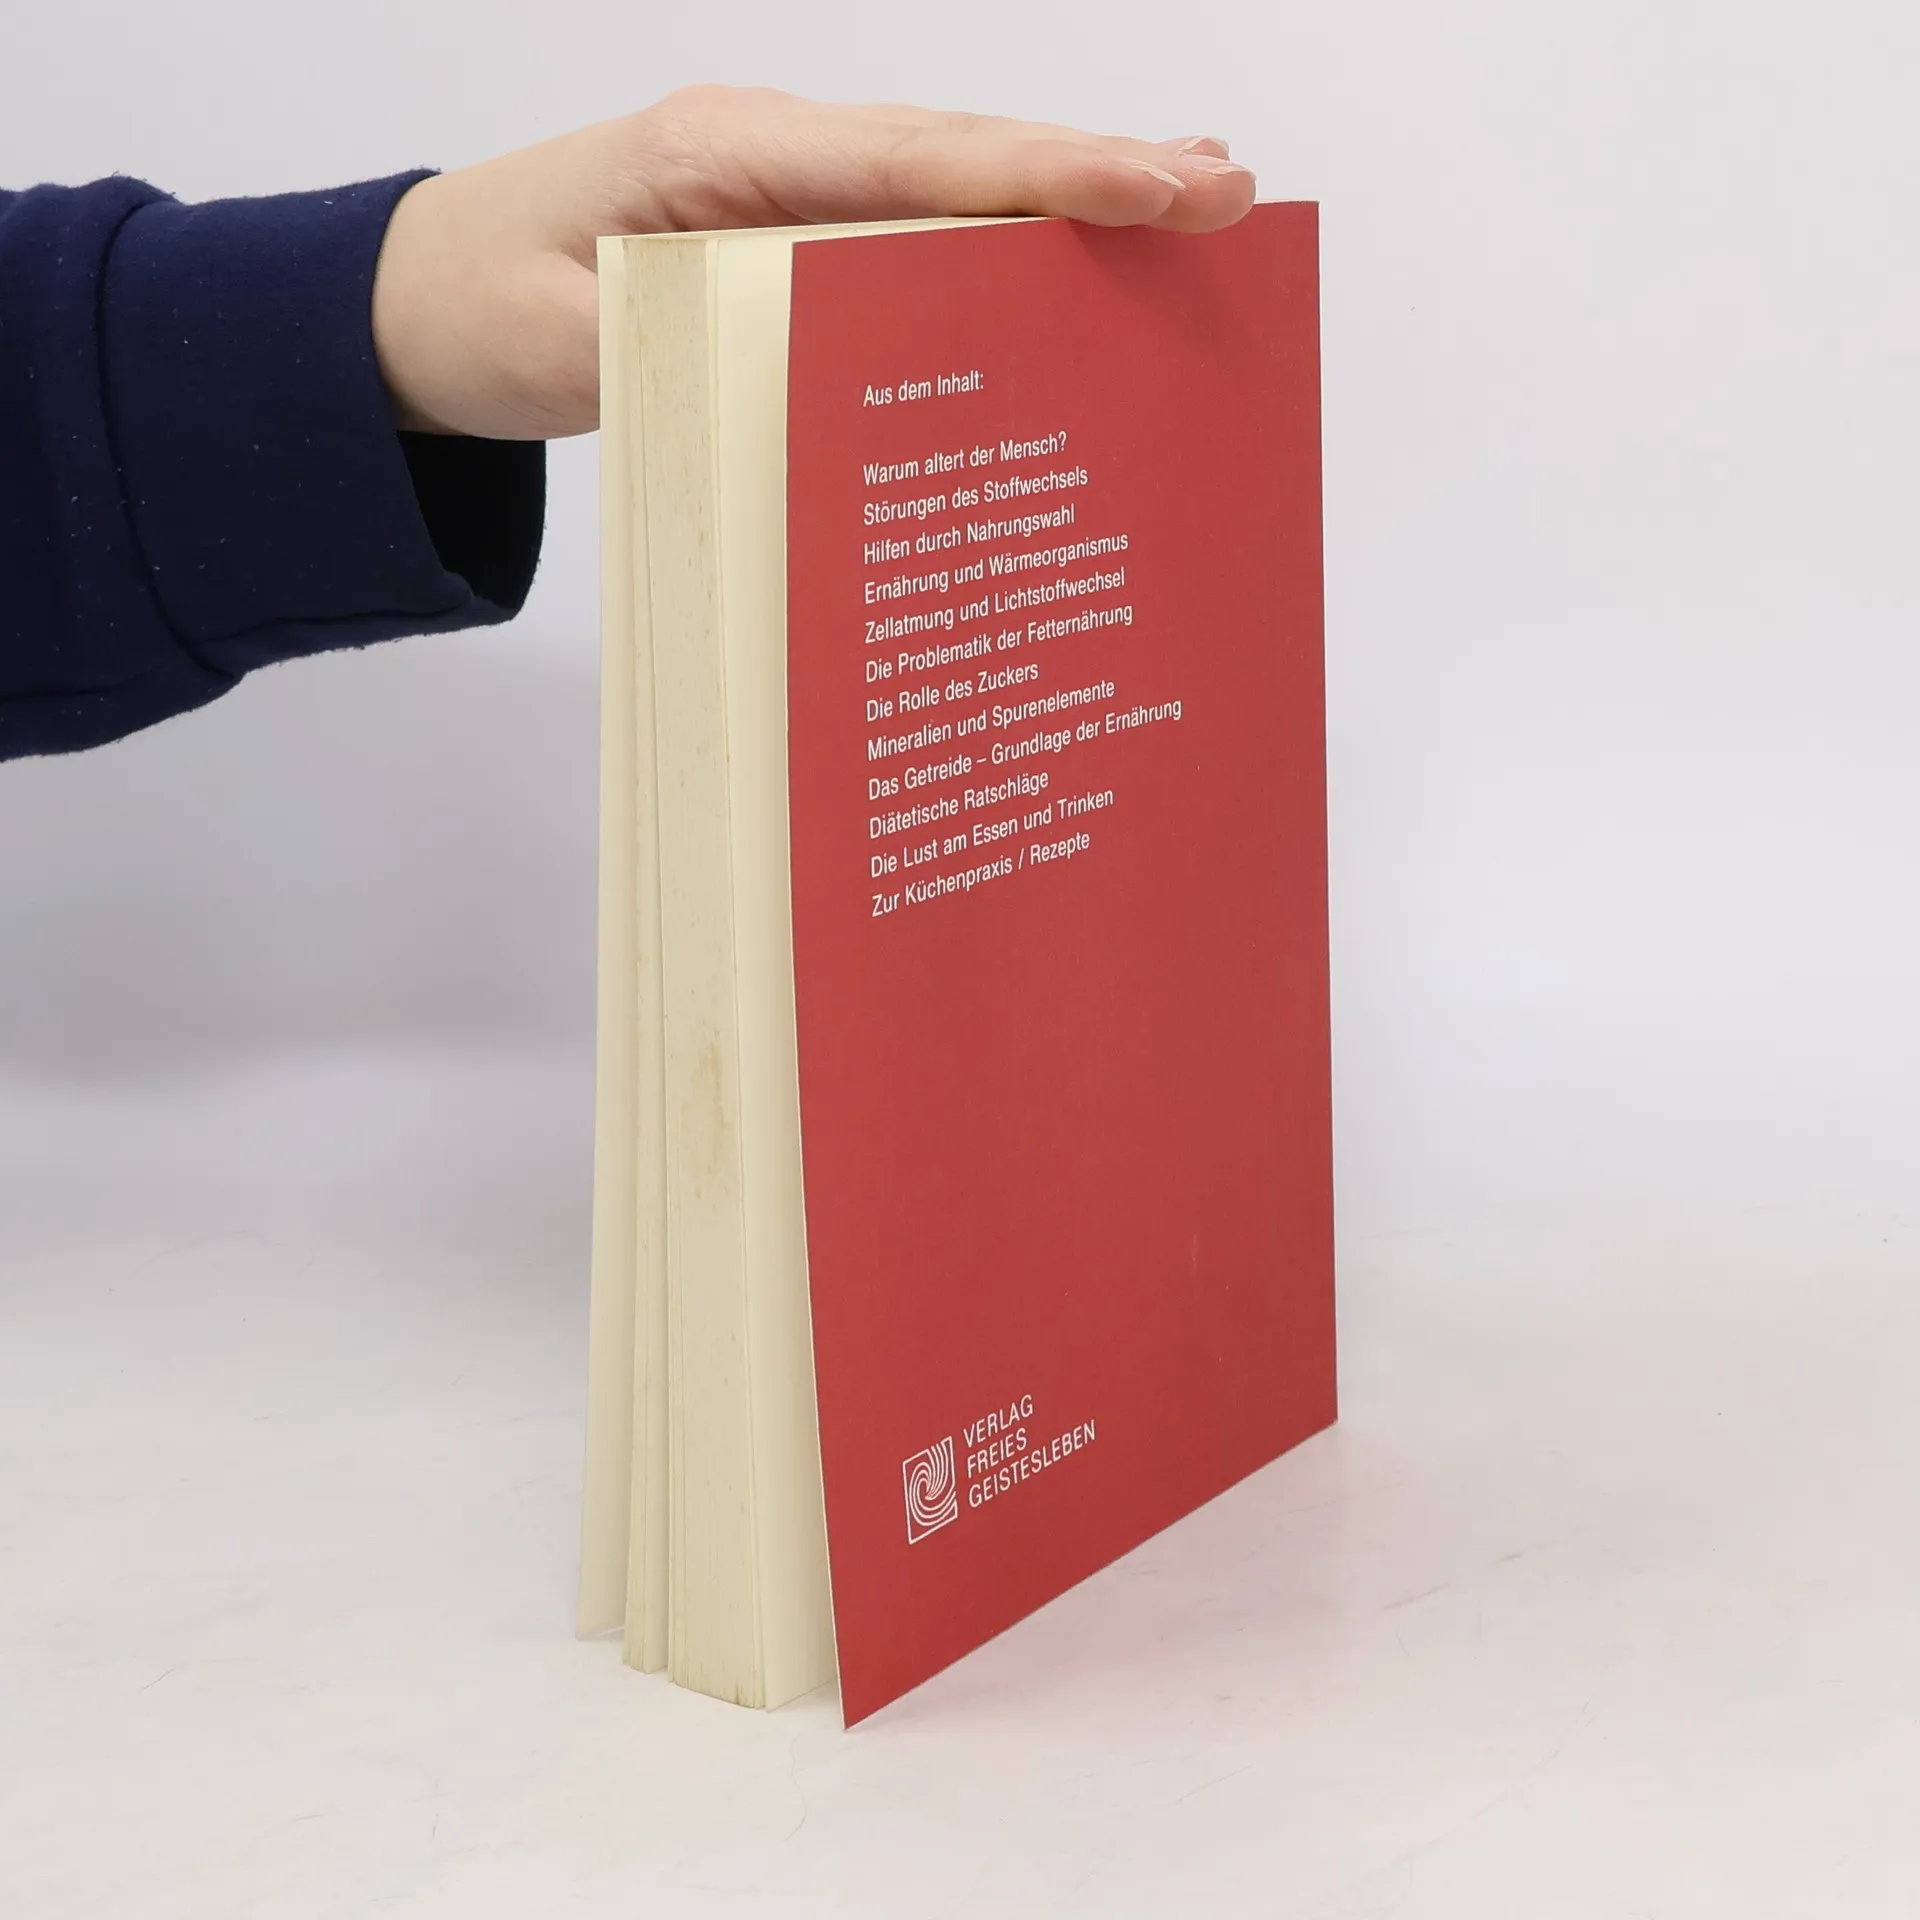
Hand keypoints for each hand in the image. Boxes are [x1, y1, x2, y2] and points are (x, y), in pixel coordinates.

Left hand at [371, 87, 1256, 440]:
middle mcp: (769, 156)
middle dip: (1097, 174)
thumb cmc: (475, 306)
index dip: (1052, 173)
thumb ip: (693, 355)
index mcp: (725, 159)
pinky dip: (993, 241)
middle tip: (1228, 193)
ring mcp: (779, 192)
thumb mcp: (571, 347)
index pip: (919, 163)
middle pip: (961, 157)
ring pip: (946, 188)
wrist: (405, 301)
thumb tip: (827, 375)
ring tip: (1185, 212)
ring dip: (1063, 202)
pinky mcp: (780, 238)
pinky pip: (904, 235)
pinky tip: (1058, 264)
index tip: (1166, 184)